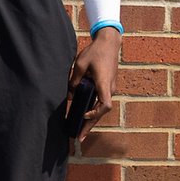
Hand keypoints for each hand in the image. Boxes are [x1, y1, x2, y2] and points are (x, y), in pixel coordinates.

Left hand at [66, 27, 119, 141]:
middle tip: (79, 137)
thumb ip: (74, 80)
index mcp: (104, 84)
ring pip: (102, 107)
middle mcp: (110, 88)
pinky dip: (94, 110)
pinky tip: (85, 115)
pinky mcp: (108, 85)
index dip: (95, 114)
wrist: (109, 42)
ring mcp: (110, 87)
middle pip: (103, 112)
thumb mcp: (80, 64)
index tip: (84, 116)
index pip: (105, 106)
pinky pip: (102, 101)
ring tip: (81, 129)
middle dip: (90, 125)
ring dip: (92, 119)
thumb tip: (69, 95)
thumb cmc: (95, 52)